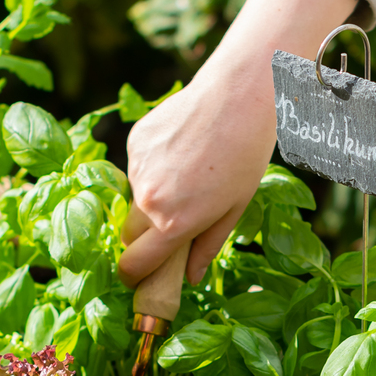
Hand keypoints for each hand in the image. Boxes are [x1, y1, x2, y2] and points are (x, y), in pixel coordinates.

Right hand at [120, 0, 358, 286]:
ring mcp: (138, 168)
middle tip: (172, 226)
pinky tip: (182, 151)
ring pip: (134, 198)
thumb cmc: (246, 156)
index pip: (135, 264)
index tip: (137, 279)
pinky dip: (153, 168)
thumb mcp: (234, 209)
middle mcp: (149, 198)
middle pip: (129, 234)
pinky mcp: (135, 142)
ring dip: (152, 199)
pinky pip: (136, 168)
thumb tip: (190, 279)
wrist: (238, 96)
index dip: (134, 276)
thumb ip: (207, 247)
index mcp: (175, 222)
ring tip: (189, 176)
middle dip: (144, 238)